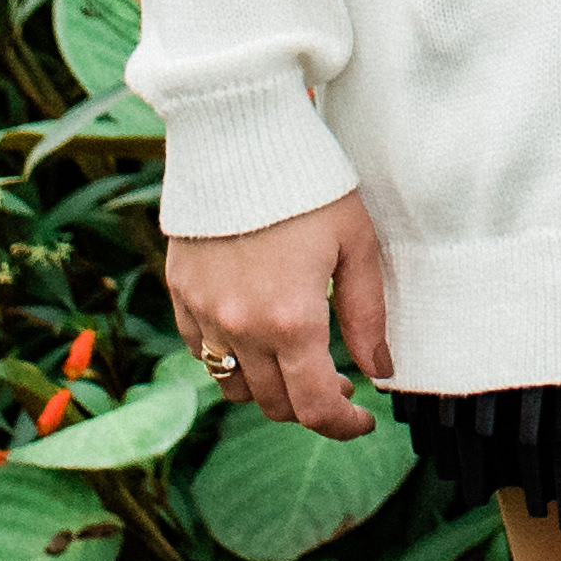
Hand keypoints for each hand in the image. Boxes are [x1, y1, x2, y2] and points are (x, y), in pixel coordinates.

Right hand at [160, 197, 392, 436]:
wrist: (238, 134)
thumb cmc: (308, 183)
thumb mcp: (356, 243)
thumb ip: (367, 314)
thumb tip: (380, 370)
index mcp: (293, 321)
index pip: (315, 407)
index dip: (343, 426)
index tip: (363, 420)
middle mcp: (242, 328)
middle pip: (275, 404)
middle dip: (311, 404)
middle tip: (339, 383)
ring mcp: (205, 314)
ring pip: (235, 386)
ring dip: (269, 387)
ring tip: (296, 360)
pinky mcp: (180, 293)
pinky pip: (203, 352)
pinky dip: (230, 358)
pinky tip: (255, 334)